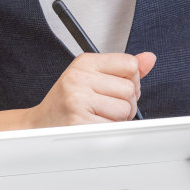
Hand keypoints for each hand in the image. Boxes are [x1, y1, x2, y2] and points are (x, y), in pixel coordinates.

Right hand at [27, 51, 156, 127]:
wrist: (39, 124)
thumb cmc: (68, 101)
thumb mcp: (92, 76)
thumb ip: (123, 69)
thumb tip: (149, 58)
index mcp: (84, 62)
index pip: (129, 64)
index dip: (130, 79)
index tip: (116, 87)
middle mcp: (79, 78)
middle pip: (130, 89)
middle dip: (125, 103)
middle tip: (104, 106)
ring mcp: (78, 100)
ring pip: (124, 110)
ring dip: (117, 119)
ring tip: (98, 116)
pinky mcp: (80, 122)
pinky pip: (113, 127)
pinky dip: (108, 130)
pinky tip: (93, 125)